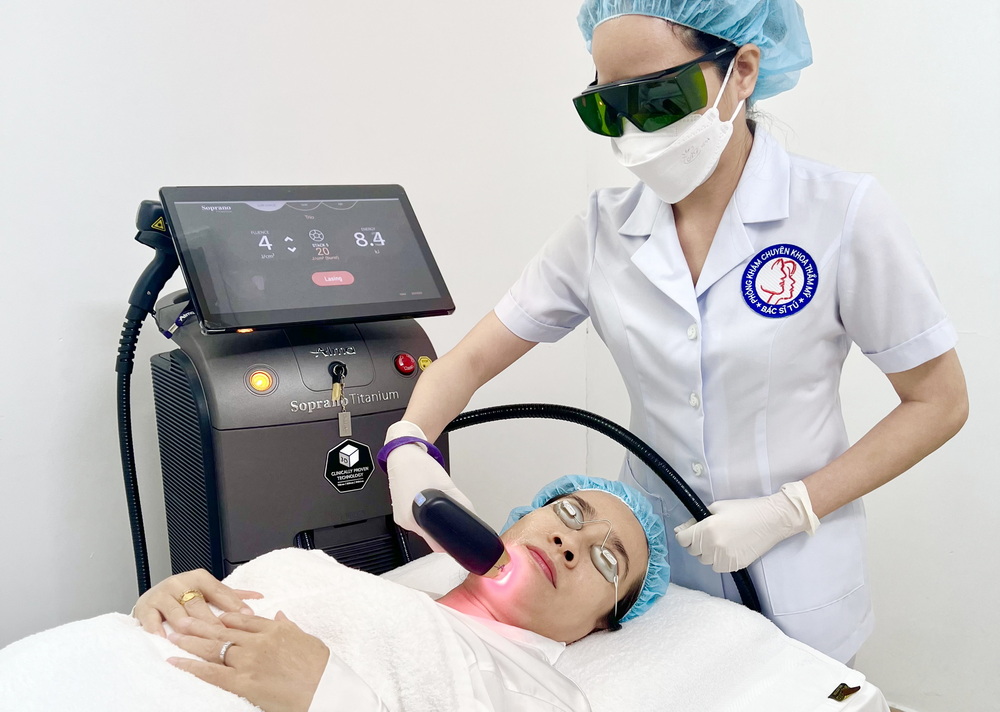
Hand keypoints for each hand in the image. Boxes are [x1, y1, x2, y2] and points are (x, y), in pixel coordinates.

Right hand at [133, 568, 262, 636]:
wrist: (154, 597)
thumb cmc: (185, 596)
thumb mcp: (207, 592)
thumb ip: (231, 595)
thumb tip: (259, 597)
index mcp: (200, 578)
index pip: (220, 591)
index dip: (234, 603)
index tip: (247, 616)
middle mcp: (181, 583)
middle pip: (199, 604)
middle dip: (212, 620)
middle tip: (223, 634)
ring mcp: (163, 594)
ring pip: (177, 611)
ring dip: (186, 624)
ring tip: (196, 637)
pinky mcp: (146, 607)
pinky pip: (151, 619)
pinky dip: (157, 629)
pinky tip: (164, 639)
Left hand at [167, 611, 329, 711]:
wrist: (324, 689)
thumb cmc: (321, 668)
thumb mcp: (307, 640)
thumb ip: (289, 627)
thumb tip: (279, 616)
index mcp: (275, 630)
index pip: (244, 619)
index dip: (225, 617)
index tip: (213, 614)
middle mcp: (258, 642)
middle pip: (223, 631)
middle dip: (200, 625)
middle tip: (182, 619)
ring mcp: (248, 661)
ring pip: (213, 648)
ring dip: (191, 641)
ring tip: (173, 636)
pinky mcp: (242, 682)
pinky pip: (211, 673)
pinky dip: (191, 666)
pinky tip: (176, 661)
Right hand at [384, 420, 475, 549]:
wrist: (403, 454)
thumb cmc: (420, 467)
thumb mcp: (448, 486)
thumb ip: (461, 504)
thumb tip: (471, 517)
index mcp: (414, 517)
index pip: (436, 543)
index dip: (449, 543)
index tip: (457, 540)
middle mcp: (405, 521)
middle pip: (430, 537)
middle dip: (443, 530)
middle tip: (451, 519)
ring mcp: (401, 518)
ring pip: (424, 529)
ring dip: (434, 523)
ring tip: (438, 506)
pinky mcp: (400, 512)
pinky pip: (417, 520)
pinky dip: (425, 516)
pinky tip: (429, 504)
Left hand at [674, 481, 819, 572]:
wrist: (770, 520)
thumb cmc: (743, 510)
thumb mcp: (717, 507)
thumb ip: (696, 520)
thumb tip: (681, 530)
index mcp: (706, 529)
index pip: (682, 540)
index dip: (684, 534)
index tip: (690, 531)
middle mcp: (712, 546)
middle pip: (692, 551)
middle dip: (696, 542)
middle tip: (709, 533)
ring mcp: (723, 558)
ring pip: (704, 560)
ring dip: (707, 552)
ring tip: (720, 540)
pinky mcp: (734, 566)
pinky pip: (717, 567)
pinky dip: (718, 560)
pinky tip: (728, 549)